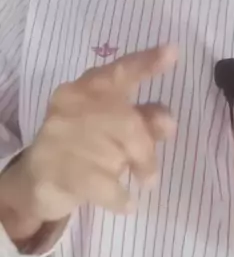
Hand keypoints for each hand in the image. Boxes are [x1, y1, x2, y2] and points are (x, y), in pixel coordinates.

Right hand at [0, 46, 177, 244]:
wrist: (37, 180)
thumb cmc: (82, 144)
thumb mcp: (110, 123)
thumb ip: (140, 116)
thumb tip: (168, 121)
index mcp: (86, 88)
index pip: (119, 72)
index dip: (146, 63)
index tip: (172, 52)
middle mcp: (73, 107)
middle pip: (128, 121)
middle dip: (146, 148)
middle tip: (151, 170)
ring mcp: (65, 139)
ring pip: (119, 154)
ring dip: (137, 171)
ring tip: (140, 181)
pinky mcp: (63, 172)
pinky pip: (107, 188)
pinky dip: (122, 198)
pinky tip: (128, 204)